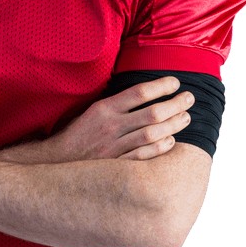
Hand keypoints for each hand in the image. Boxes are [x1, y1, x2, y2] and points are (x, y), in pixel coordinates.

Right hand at [48, 76, 193, 161]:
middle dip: (176, 104)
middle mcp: (111, 126)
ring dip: (174, 125)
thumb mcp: (91, 111)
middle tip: (190, 99)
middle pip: (152, 113)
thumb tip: (144, 92)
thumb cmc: (76, 134)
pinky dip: (160, 148)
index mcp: (104, 108)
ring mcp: (114, 147)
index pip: (139, 92)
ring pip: (152, 134)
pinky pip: (144, 156)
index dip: (161, 86)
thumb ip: (115, 103)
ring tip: (186, 118)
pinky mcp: (116, 164)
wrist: (56, 161)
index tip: (175, 83)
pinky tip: (170, 141)